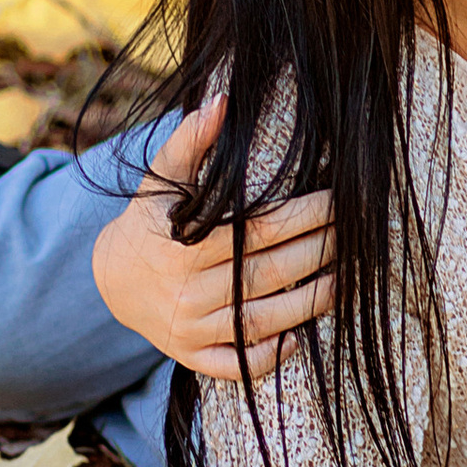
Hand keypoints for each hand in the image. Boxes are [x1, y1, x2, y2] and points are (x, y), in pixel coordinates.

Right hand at [90, 101, 336, 380]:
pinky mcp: (191, 355)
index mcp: (185, 242)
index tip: (339, 200)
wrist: (108, 281)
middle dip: (319, 253)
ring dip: (309, 304)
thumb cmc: (149, 222)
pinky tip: (300, 340)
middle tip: (357, 236)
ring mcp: (190, 326)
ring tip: (347, 281)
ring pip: (260, 320)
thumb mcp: (160, 180)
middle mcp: (188, 288)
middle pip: (268, 273)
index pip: (259, 229)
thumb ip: (189, 140)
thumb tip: (221, 101)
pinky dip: (266, 358)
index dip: (304, 215)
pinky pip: (234, 364)